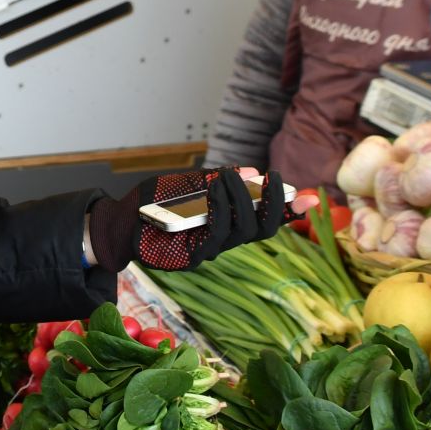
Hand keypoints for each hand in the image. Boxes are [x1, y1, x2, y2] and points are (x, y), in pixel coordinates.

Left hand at [87, 168, 314, 272]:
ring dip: (243, 199)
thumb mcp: (186, 185)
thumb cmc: (153, 203)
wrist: (118, 222)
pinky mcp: (192, 257)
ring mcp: (208, 250)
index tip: (312, 196)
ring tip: (232, 174)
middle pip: (263, 229)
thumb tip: (250, 172)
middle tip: (274, 178)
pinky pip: (216, 234)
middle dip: (275, 204)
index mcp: (225, 223)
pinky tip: (217, 190)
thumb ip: (216, 182)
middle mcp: (222, 240)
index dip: (289, 209)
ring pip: (242, 231)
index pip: (265, 219)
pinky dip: (222, 209)